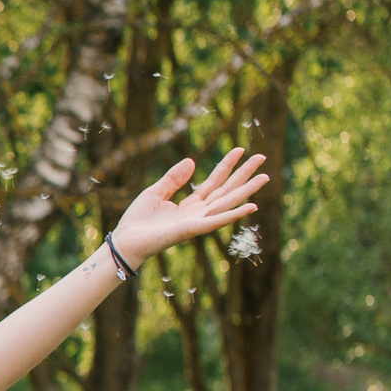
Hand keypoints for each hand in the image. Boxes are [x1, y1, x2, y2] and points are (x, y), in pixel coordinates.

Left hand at [111, 148, 266, 264]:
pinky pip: (217, 221)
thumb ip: (173, 178)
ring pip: (228, 202)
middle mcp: (199, 212)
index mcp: (191, 204)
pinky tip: (252, 206)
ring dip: (247, 191)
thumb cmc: (137, 221)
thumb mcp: (155, 192)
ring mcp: (198, 221)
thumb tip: (192, 161)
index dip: (227, 165)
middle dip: (244, 174)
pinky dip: (234, 214)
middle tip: (262, 156)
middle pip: (227, 189)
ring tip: (265, 177)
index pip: (214, 181)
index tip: (240, 149)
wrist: (125, 241)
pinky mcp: (192, 230)